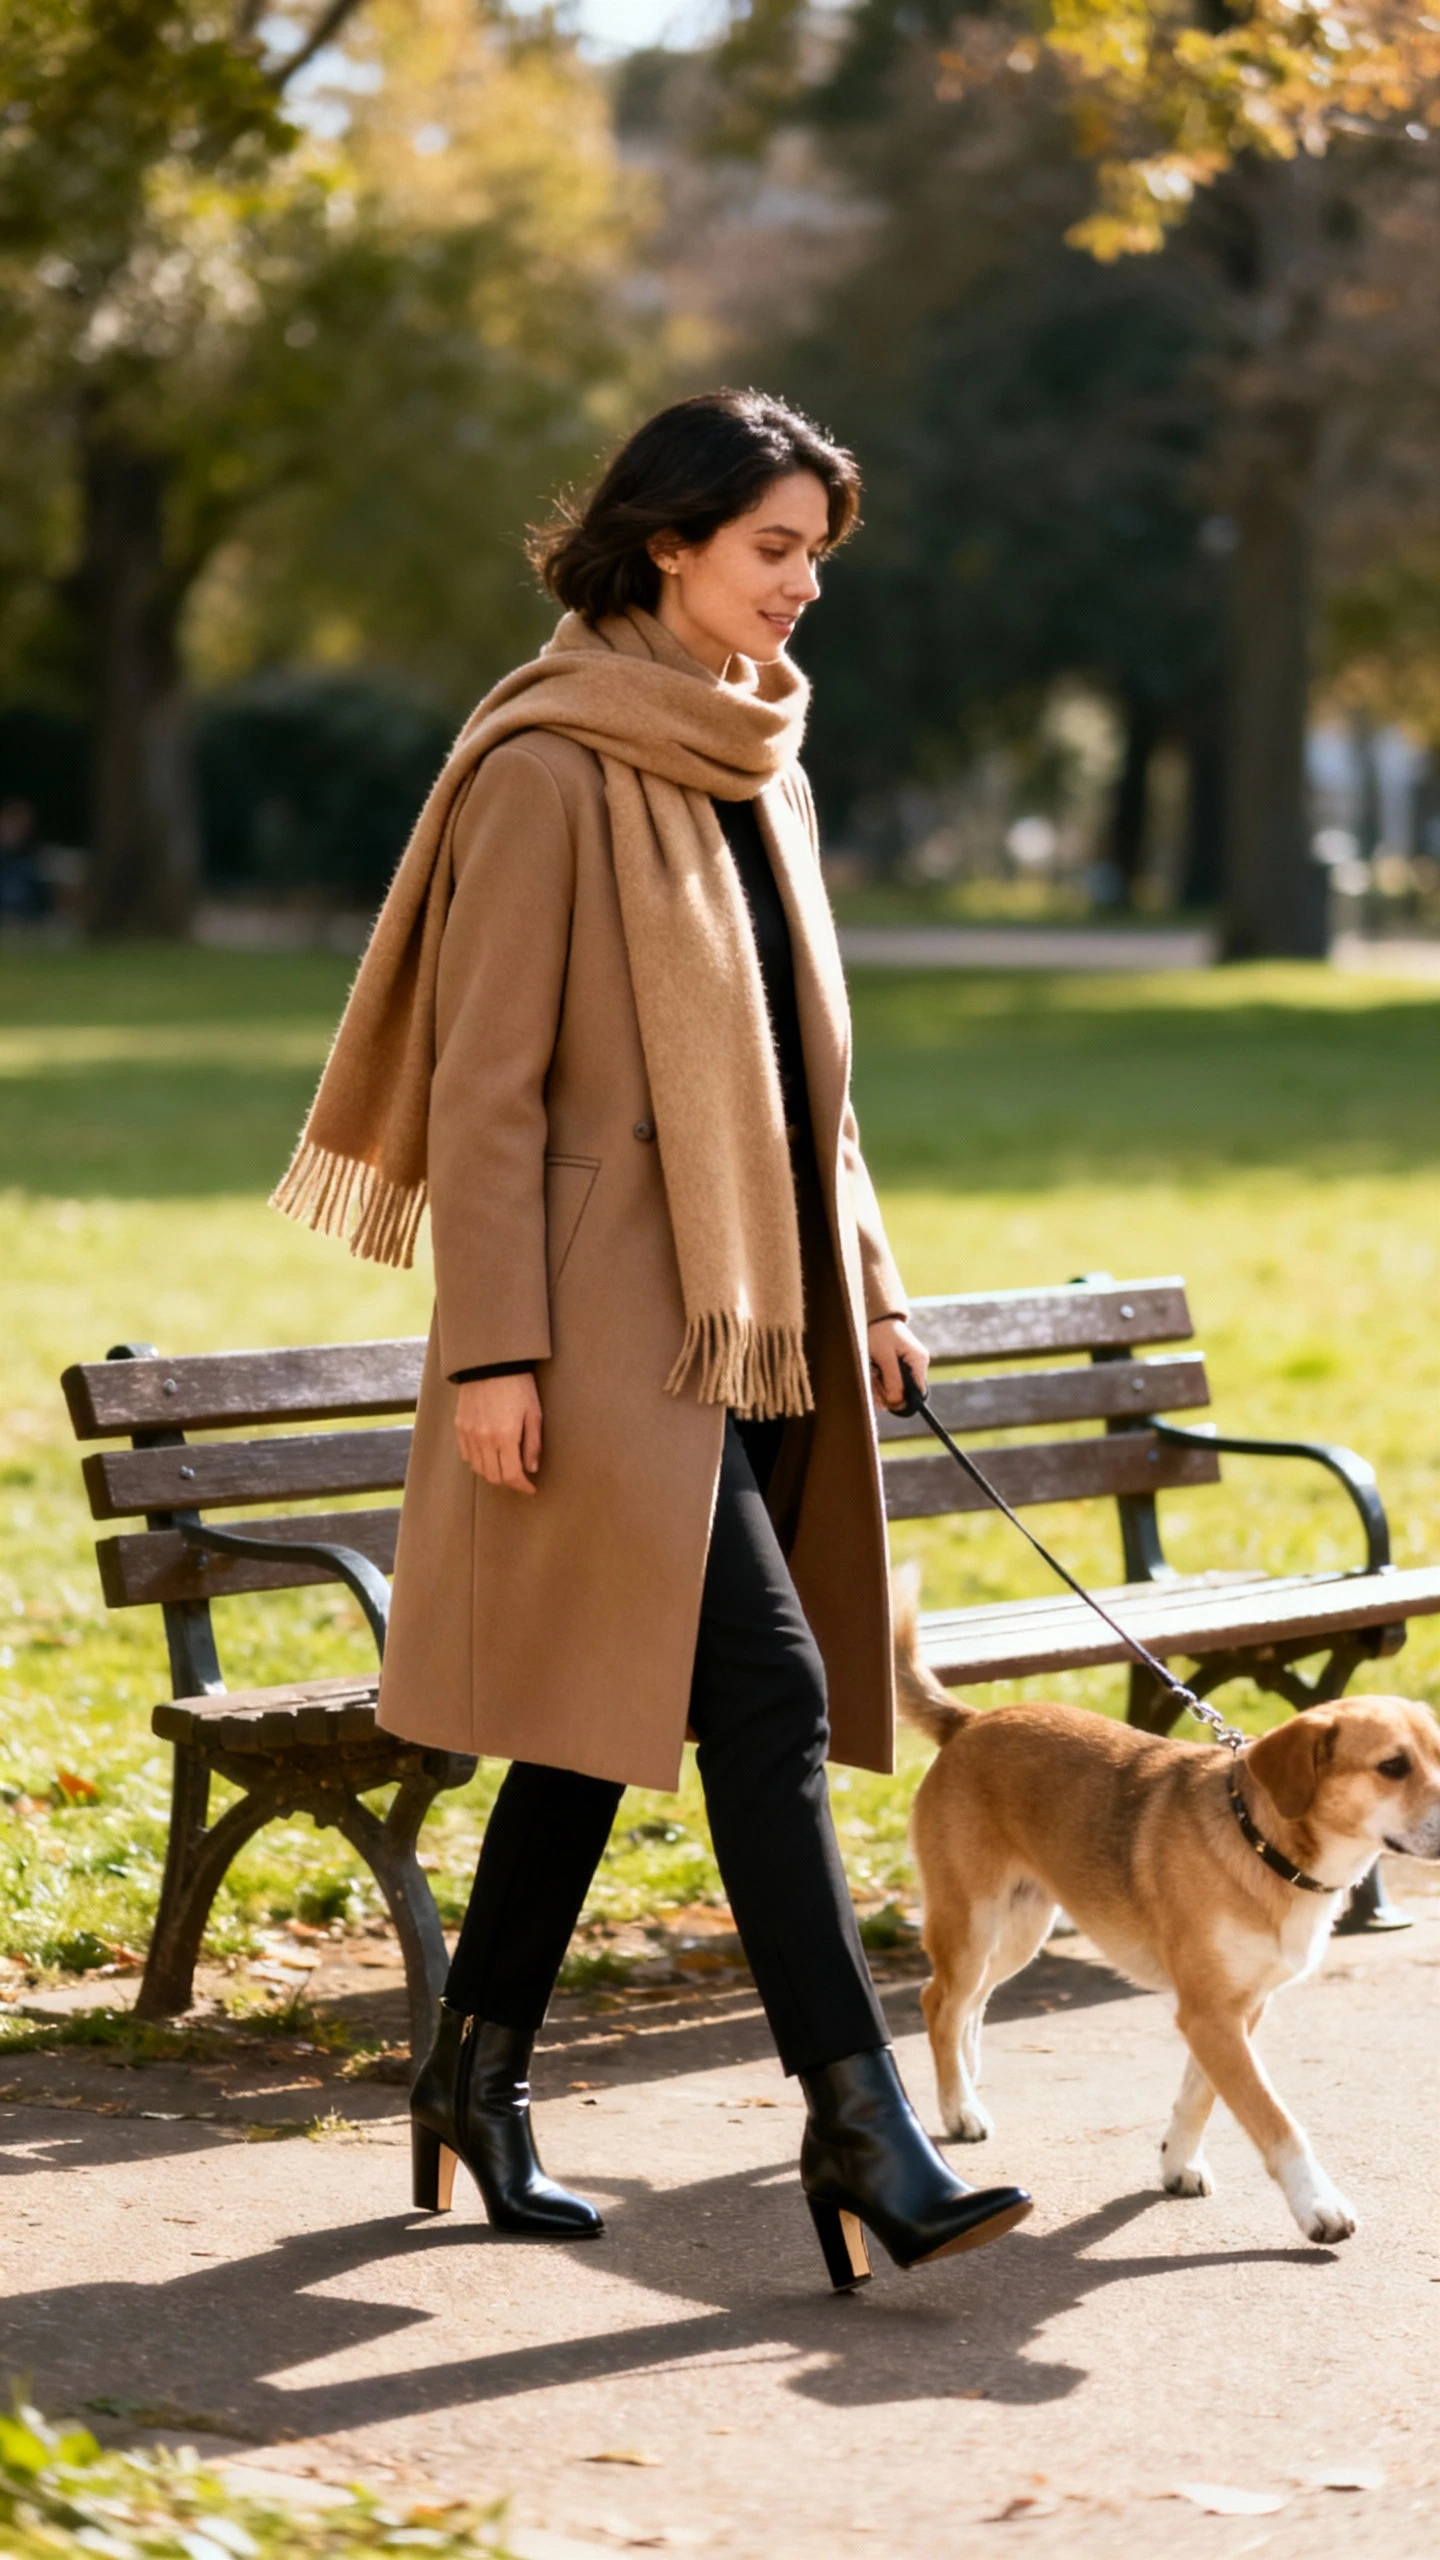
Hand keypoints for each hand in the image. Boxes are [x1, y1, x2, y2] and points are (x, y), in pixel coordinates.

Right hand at [455, 1373, 542, 1493]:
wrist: (491, 1363)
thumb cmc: (518, 1386)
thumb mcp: (534, 1414)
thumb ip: (533, 1445)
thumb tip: (531, 1468)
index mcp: (505, 1436)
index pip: (512, 1475)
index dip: (523, 1487)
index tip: (531, 1488)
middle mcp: (484, 1439)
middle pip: (493, 1476)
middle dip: (509, 1482)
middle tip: (520, 1479)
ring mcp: (469, 1433)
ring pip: (478, 1469)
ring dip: (493, 1473)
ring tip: (505, 1467)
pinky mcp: (460, 1426)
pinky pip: (466, 1455)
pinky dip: (478, 1461)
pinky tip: (489, 1455)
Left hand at [868, 1315, 927, 1412]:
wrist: (874, 1316)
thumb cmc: (879, 1332)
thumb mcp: (884, 1356)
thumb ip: (892, 1379)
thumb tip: (898, 1404)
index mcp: (918, 1361)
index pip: (918, 1393)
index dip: (901, 1399)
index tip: (884, 1394)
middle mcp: (917, 1366)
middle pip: (905, 1393)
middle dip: (885, 1390)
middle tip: (872, 1377)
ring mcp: (908, 1366)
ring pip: (895, 1389)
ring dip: (879, 1386)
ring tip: (870, 1371)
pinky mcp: (898, 1367)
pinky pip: (890, 1382)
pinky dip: (878, 1381)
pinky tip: (871, 1372)